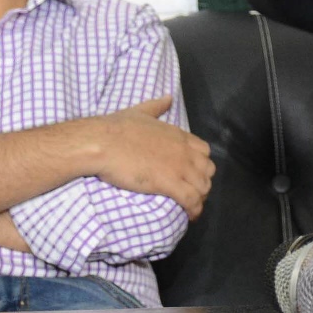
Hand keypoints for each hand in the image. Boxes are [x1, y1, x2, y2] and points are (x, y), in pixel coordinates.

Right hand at [92, 96, 215, 220]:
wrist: (103, 142)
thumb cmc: (118, 127)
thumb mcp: (141, 111)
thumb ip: (157, 106)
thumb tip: (169, 97)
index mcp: (178, 135)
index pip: (204, 151)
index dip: (201, 163)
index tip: (193, 172)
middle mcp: (184, 151)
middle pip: (208, 170)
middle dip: (203, 181)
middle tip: (192, 191)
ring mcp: (179, 167)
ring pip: (203, 186)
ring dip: (201, 197)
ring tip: (192, 206)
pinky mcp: (169, 183)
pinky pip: (192, 199)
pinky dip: (195, 209)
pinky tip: (192, 215)